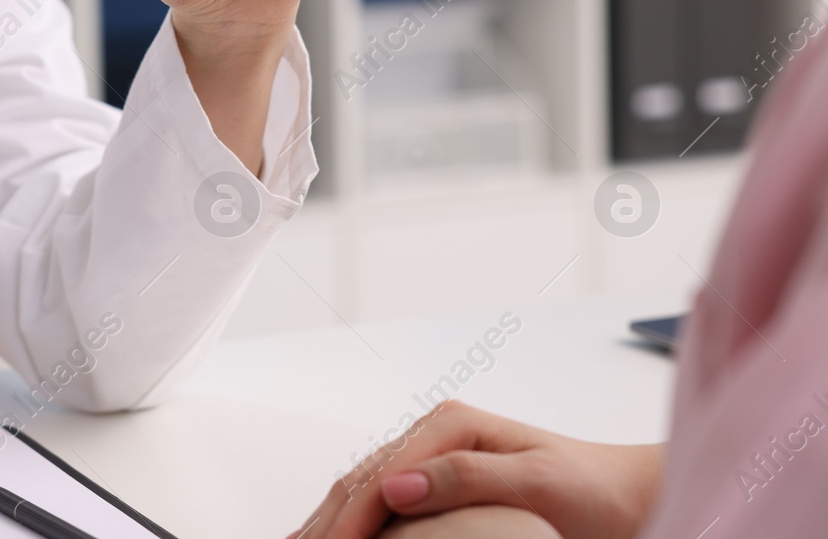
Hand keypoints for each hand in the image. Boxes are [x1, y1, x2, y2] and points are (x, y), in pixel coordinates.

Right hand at [293, 401, 662, 538]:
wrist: (626, 492)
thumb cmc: (591, 488)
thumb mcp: (537, 482)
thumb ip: (467, 478)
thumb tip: (396, 484)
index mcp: (451, 424)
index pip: (380, 475)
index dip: (349, 518)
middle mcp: (434, 434)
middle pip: (360, 478)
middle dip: (324, 520)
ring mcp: (432, 455)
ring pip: (360, 486)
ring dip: (328, 519)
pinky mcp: (437, 479)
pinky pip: (379, 497)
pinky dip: (349, 518)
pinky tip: (331, 533)